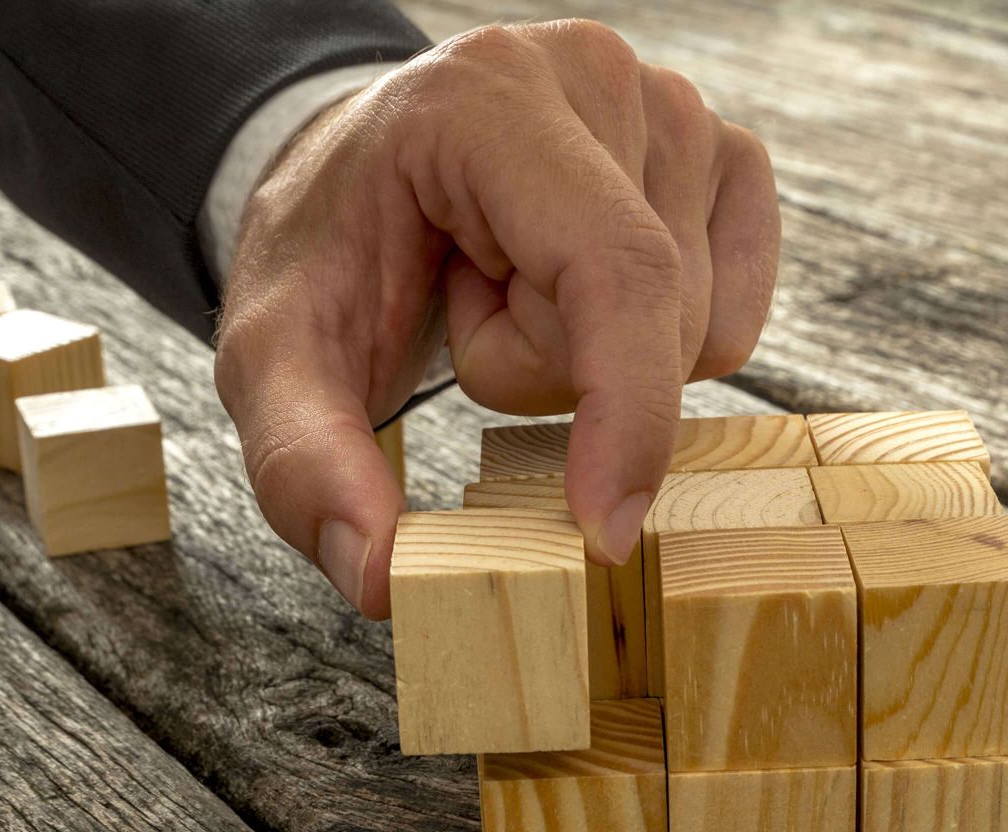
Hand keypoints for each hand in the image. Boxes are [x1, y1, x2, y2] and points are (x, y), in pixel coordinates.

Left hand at [213, 21, 780, 617]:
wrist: (358, 180)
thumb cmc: (328, 255)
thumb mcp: (273, 361)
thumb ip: (305, 464)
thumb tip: (377, 578)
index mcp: (489, 100)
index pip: (614, 271)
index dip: (626, 412)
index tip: (602, 530)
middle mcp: (598, 77)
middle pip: (652, 320)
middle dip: (555, 376)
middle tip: (466, 315)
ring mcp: (675, 108)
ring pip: (697, 329)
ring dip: (594, 359)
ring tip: (510, 291)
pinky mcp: (723, 156)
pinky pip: (735, 322)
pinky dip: (657, 345)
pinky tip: (574, 292)